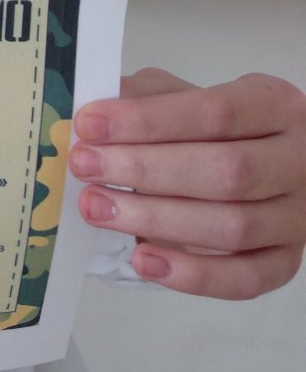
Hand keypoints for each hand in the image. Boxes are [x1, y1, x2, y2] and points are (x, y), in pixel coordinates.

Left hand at [71, 67, 305, 299]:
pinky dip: (192, 275)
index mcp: (274, 104)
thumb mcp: (180, 92)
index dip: (148, 120)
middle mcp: (297, 160)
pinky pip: (245, 279)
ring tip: (97, 207)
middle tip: (86, 167)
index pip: (215, 112)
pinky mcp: (286, 260)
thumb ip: (144, 97)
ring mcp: (296, 216)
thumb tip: (95, 113)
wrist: (258, 159)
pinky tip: (142, 258)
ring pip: (233, 227)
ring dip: (156, 220)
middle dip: (146, 170)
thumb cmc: (210, 123)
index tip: (90, 125)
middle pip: (226, 172)